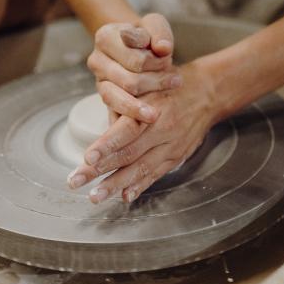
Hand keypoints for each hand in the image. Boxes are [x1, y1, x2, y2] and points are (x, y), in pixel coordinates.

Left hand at [68, 60, 216, 202]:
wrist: (207, 93)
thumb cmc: (170, 87)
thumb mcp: (148, 87)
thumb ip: (125, 107)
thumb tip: (100, 127)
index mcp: (152, 111)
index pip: (125, 131)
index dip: (106, 146)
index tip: (87, 158)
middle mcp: (162, 131)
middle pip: (127, 154)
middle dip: (99, 171)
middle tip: (75, 181)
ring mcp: (171, 147)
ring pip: (140, 169)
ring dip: (115, 185)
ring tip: (95, 196)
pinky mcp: (177, 157)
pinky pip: (156, 175)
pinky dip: (140, 186)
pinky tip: (125, 196)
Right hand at [87, 14, 181, 122]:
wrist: (138, 48)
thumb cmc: (147, 36)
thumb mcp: (155, 25)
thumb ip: (160, 32)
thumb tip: (163, 48)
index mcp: (105, 36)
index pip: (134, 56)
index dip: (155, 61)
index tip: (169, 57)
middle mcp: (97, 59)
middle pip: (130, 79)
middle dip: (155, 81)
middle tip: (175, 79)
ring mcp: (98, 79)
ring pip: (120, 97)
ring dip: (144, 104)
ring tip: (161, 109)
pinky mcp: (105, 97)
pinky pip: (115, 109)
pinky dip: (133, 114)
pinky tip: (149, 117)